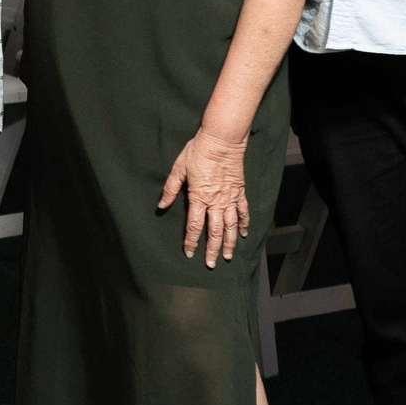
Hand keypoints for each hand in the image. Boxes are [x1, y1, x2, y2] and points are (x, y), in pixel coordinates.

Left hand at [160, 127, 250, 267]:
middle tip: (211, 264)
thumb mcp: (179, 169)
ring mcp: (230, 198)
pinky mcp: (240, 192)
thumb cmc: (198, 152)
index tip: (190, 254)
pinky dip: (244, 224)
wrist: (222, 140)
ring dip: (229, 243)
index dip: (191, 241)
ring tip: (227, 256)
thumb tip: (161, 206)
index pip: (195, 226)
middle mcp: (216, 201)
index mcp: (199, 197)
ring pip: (231, 226)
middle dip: (212, 249)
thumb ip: (170, 189)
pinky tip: (243, 234)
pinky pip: (243, 212)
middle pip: (215, 231)